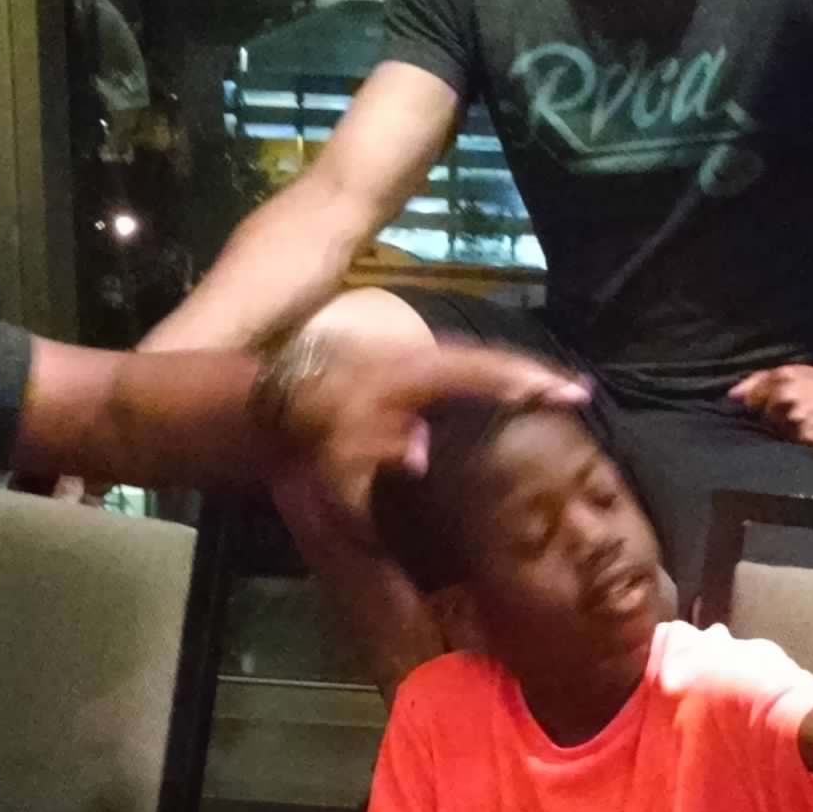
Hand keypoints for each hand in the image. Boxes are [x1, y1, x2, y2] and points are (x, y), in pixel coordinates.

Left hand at [271, 335, 587, 530]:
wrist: (238, 405)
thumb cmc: (283, 427)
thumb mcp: (315, 440)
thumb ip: (364, 448)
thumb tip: (419, 452)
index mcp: (393, 372)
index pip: (470, 370)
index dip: (520, 380)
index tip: (568, 392)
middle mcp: (402, 361)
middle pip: (477, 360)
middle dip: (527, 374)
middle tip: (574, 391)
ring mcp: (394, 366)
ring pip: (462, 366)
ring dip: (505, 378)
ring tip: (548, 393)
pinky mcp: (386, 379)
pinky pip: (443, 379)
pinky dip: (477, 385)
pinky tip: (495, 401)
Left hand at [725, 363, 812, 454]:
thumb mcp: (795, 373)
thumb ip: (760, 381)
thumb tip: (732, 396)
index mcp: (781, 381)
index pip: (750, 401)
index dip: (759, 407)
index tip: (770, 409)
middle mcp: (785, 402)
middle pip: (762, 421)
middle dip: (773, 421)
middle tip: (796, 419)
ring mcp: (796, 425)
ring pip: (775, 436)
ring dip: (785, 435)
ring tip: (804, 429)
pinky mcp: (809, 444)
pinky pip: (790, 451)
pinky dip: (796, 447)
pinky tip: (810, 440)